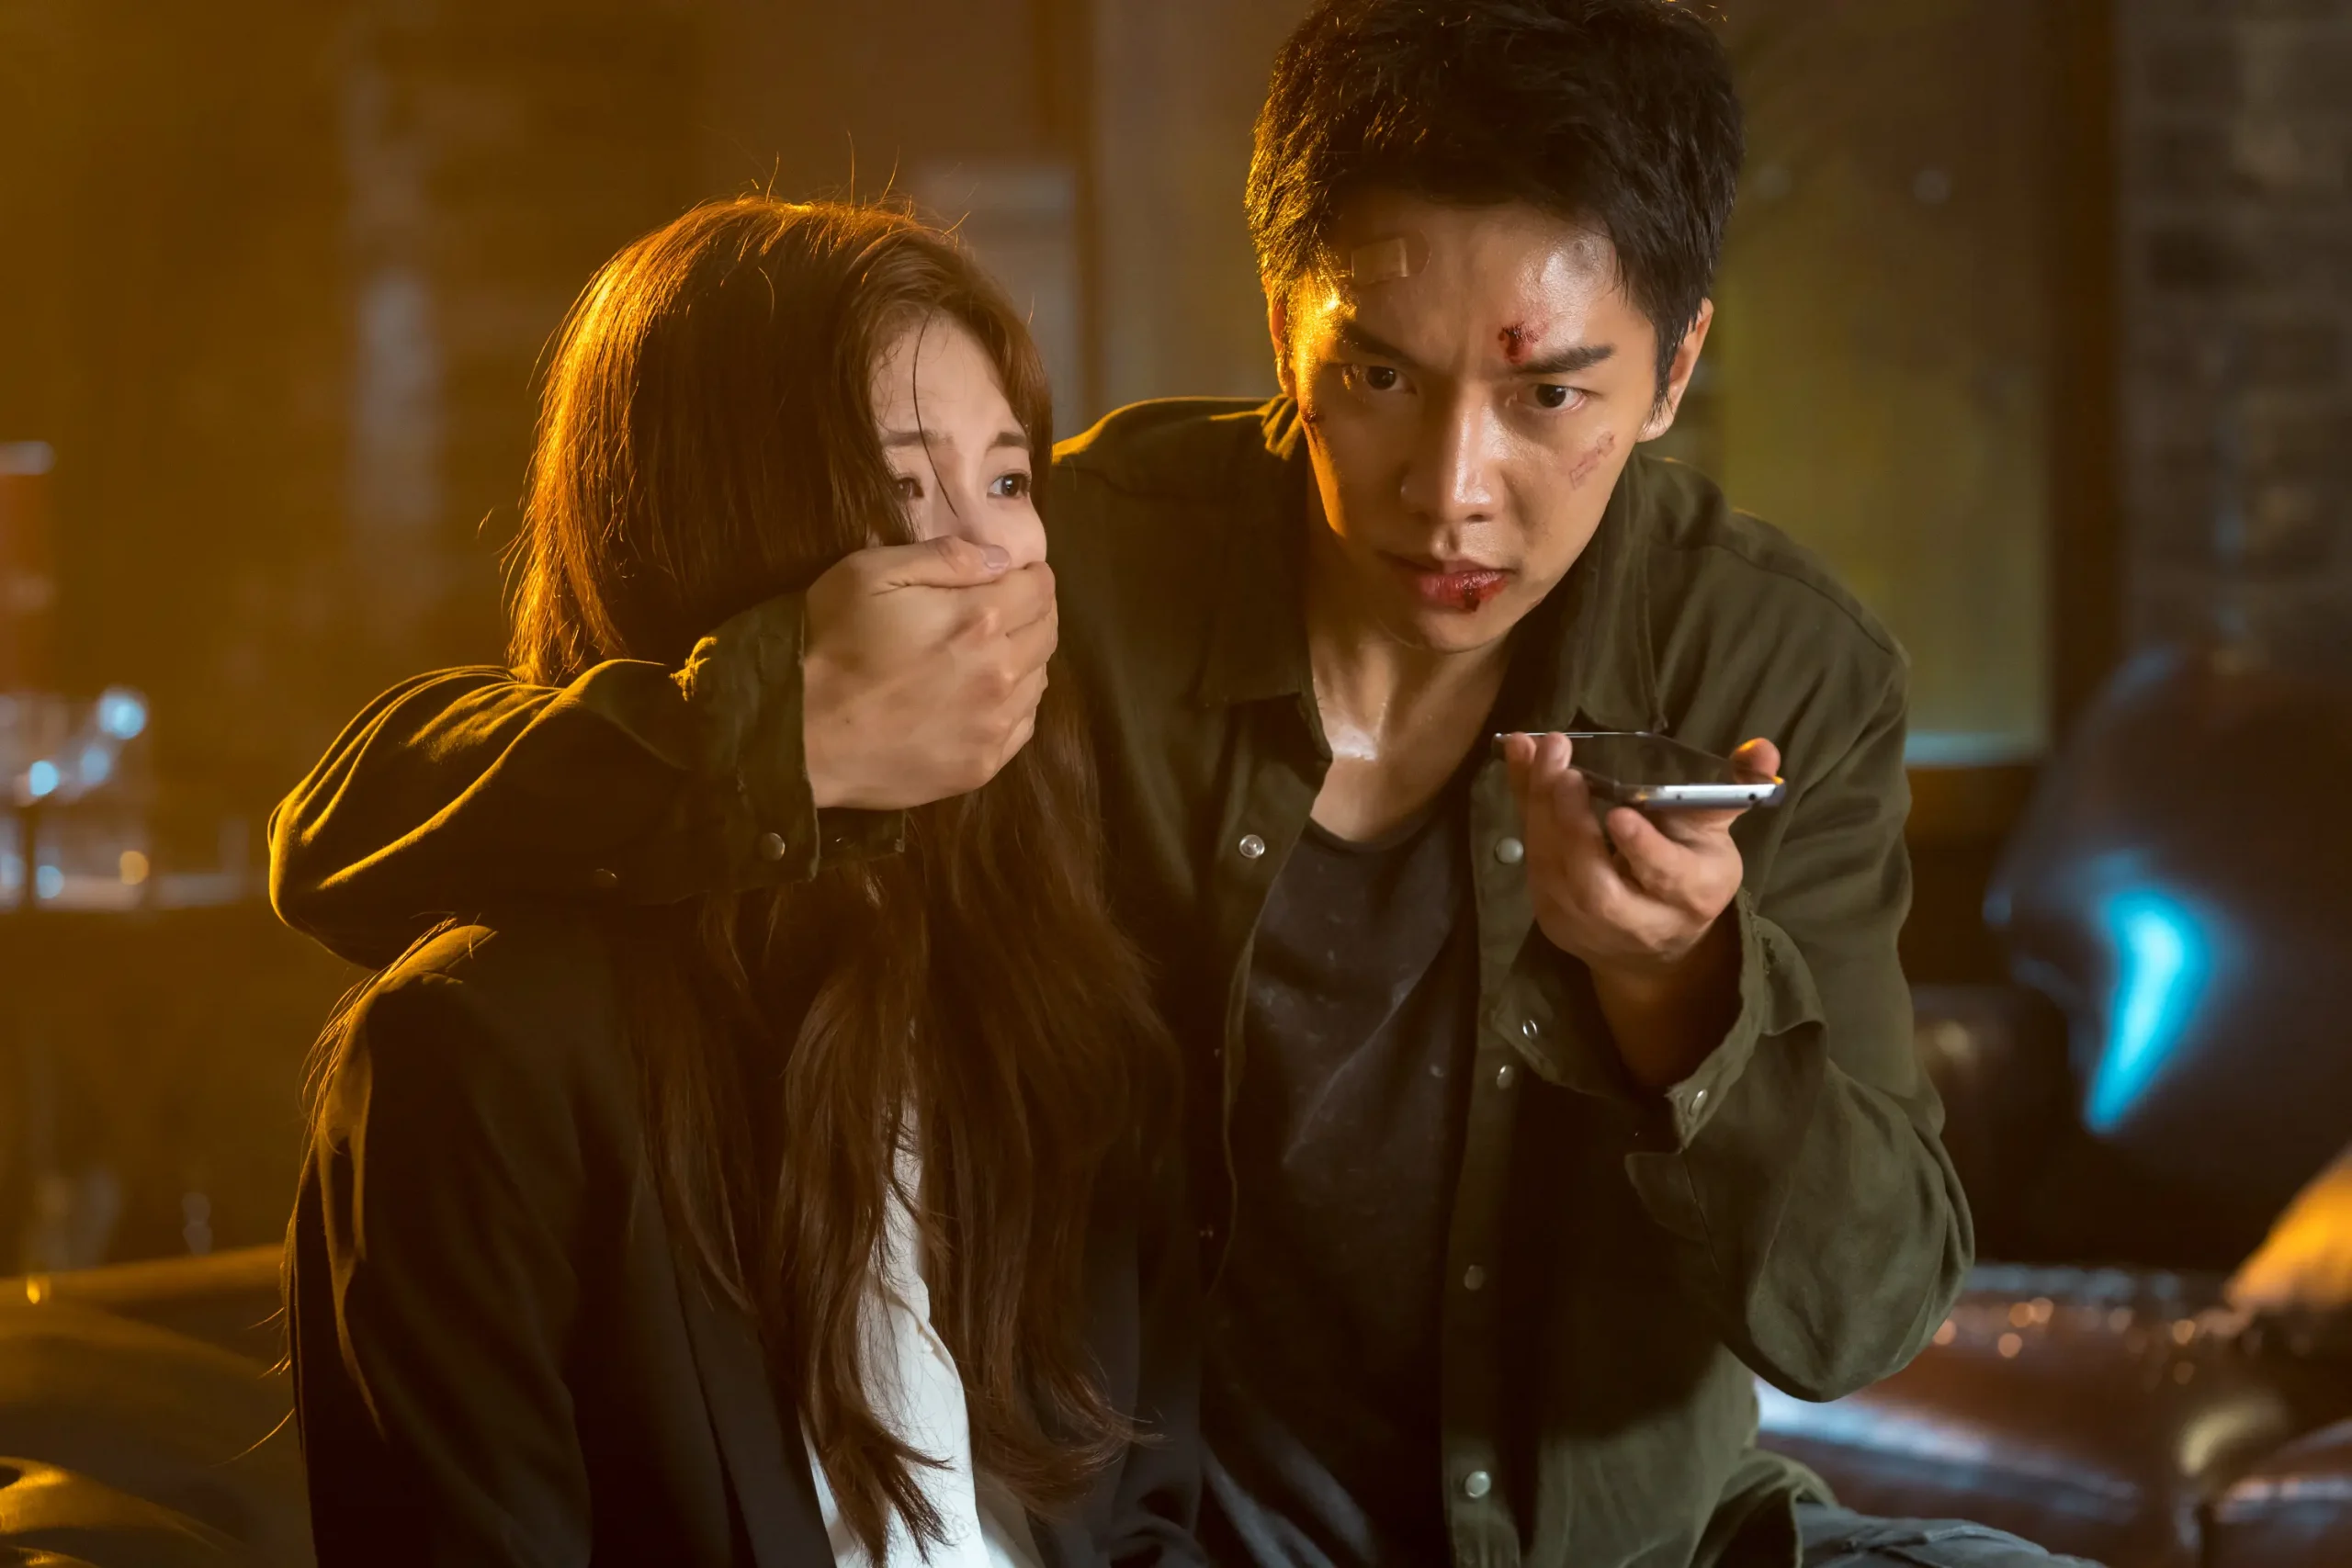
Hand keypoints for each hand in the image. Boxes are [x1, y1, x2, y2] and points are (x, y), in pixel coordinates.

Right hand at [801, 537, 1056, 809]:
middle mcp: (1001, 673)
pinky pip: (1022, 726)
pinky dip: (1014, 705)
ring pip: (1039, 680)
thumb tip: (1002, 559)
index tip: (1011, 576)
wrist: (802, 734)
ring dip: (1025, 660)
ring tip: (989, 655)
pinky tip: (983, 699)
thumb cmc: (831, 645)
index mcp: (980, 619)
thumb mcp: (870, 574)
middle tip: (1003, 611)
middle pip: (1047, 633)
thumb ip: (944, 558)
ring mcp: (995, 725)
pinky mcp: (982, 765)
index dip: (1029, 576)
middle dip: (1032, 613)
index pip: (1040, 589)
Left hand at [1500, 732, 1780, 1087]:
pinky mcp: (1554, 922)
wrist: (1658, 945)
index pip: (1666, 876)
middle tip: (1562, 768)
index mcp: (1693, 893)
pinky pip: (1532, 865)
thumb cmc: (1689, 868)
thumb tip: (1762, 747)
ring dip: (1539, 813)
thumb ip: (1735, 785)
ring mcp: (1590, 929)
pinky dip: (1524, 815)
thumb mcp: (1714, 829)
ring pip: (1555, 876)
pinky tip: (1523, 768)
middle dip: (1572, 824)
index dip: (1643, 849)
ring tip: (1537, 756)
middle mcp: (1640, 922)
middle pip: (1597, 885)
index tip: (1620, 813)